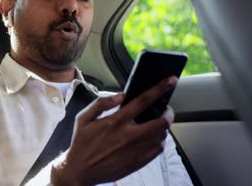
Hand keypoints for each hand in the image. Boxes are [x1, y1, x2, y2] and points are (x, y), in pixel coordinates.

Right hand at [51, 76, 176, 185]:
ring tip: (158, 123)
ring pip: (162, 136)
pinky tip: (153, 138)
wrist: (80, 171)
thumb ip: (101, 103)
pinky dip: (160, 141)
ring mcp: (135, 150)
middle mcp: (128, 136)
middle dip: (168, 112)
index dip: (159, 89)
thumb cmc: (81, 143)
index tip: (171, 80)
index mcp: (115, 121)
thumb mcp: (83, 118)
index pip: (143, 101)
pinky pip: (158, 150)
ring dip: (164, 127)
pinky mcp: (137, 162)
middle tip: (166, 109)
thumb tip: (120, 95)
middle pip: (161, 122)